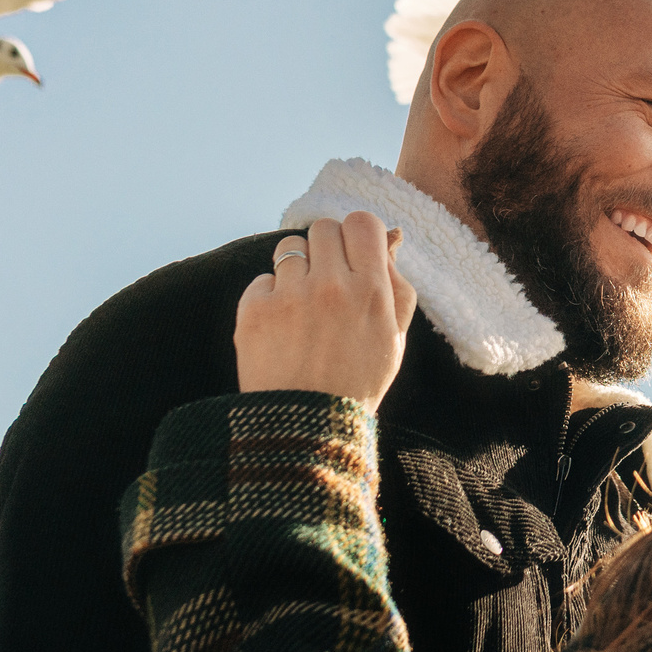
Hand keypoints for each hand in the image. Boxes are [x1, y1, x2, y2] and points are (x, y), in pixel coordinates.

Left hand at [235, 212, 418, 409]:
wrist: (306, 429)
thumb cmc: (356, 383)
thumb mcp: (394, 338)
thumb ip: (397, 285)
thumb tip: (389, 238)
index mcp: (371, 291)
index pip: (361, 222)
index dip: (357, 234)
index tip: (353, 253)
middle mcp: (331, 286)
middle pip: (324, 228)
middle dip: (326, 250)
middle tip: (327, 281)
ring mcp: (290, 296)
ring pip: (290, 248)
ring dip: (296, 269)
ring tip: (301, 306)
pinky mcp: (254, 310)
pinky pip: (262, 279)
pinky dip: (270, 298)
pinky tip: (280, 329)